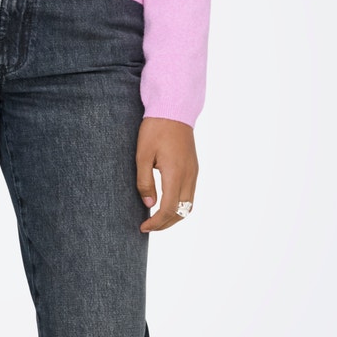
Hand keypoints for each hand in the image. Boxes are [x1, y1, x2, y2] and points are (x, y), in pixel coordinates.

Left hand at [136, 116, 197, 231]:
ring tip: (156, 219)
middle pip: (182, 212)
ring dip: (174, 216)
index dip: (156, 222)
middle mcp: (189, 175)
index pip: (169, 209)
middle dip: (165, 224)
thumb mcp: (142, 155)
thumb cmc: (155, 129)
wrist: (174, 109)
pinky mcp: (194, 168)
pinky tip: (166, 204)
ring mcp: (194, 172)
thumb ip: (145, 182)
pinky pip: (190, 195)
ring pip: (189, 205)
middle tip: (148, 226)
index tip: (143, 226)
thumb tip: (148, 205)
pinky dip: (179, 206)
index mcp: (175, 173)